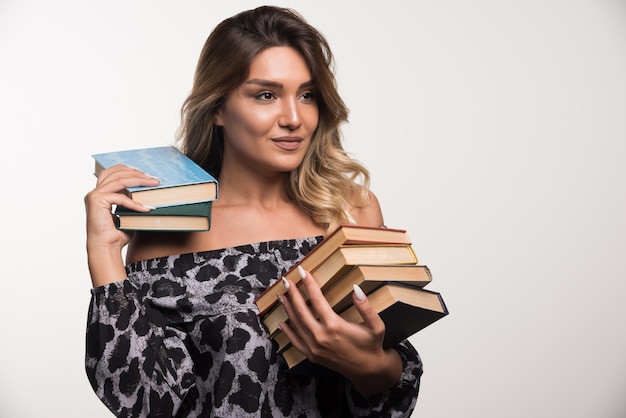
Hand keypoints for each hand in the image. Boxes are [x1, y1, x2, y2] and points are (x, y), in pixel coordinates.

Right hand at [84, 164, 158, 285]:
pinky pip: (120, 197)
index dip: (130, 170)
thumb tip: (150, 193)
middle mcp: (95, 192)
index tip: (147, 174)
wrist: (106, 249)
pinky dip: (134, 202)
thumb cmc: (116, 235)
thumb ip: (133, 202)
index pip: (113, 173)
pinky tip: (146, 208)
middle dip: (137, 173)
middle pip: (117, 172)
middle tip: (154, 178)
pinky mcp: (96, 201)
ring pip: (119, 180)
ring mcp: (94, 196)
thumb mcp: (128, 214)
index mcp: (100, 194)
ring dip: (139, 180)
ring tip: (153, 184)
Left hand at [278, 266, 402, 393]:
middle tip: (287, 280)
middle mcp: (321, 336)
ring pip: (296, 324)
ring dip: (287, 308)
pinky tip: (281, 322)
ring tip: (281, 295)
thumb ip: (366, 307)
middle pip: (301, 310)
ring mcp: (314, 347)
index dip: (309, 284)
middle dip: (293, 293)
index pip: (317, 299)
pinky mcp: (312, 355)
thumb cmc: (372, 345)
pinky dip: (287, 331)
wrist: (368, 370)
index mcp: (335, 326)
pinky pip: (295, 341)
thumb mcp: (376, 326)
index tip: (303, 271)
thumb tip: (356, 288)